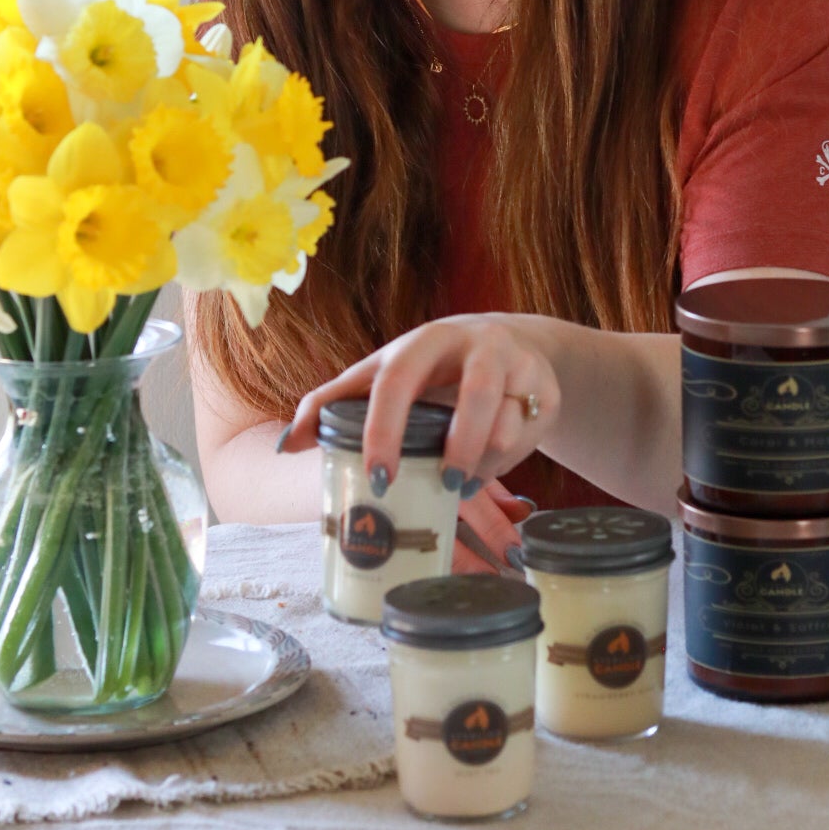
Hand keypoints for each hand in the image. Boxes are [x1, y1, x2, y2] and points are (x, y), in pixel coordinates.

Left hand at [277, 314, 561, 495]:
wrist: (511, 346)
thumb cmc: (432, 369)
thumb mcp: (384, 376)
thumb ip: (335, 403)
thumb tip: (286, 444)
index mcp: (420, 342)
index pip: (396, 382)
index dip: (384, 429)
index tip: (379, 478)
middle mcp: (472, 344)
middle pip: (471, 394)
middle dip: (457, 446)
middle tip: (442, 487)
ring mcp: (513, 363)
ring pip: (503, 421)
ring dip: (479, 460)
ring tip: (458, 484)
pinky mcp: (542, 386)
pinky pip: (524, 435)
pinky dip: (502, 461)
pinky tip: (486, 467)